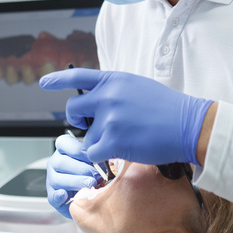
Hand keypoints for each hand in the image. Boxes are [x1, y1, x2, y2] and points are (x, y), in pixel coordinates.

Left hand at [40, 68, 212, 165]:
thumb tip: (97, 101)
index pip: (77, 76)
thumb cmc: (167, 109)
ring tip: (127, 138)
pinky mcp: (113, 140)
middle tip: (91, 127)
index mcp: (113, 80)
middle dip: (78, 121)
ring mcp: (109, 118)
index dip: (58, 80)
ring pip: (88, 136)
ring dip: (101, 142)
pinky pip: (93, 152)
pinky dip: (102, 156)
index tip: (44, 83)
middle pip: (73, 110)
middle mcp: (107, 96)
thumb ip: (114, 91)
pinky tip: (120, 151)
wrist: (188, 124)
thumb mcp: (137, 87)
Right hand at [46, 133, 100, 217]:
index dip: (79, 150)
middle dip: (81, 169)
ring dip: (76, 182)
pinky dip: (59, 196)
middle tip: (96, 176)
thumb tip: (103, 158)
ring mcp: (51, 179)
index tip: (92, 158)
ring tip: (90, 185)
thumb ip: (94, 158)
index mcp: (63, 150)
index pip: (64, 143)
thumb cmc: (90, 173)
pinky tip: (67, 195)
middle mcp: (55, 162)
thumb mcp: (92, 162)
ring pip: (58, 179)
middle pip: (62, 162)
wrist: (85, 194)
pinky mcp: (53, 196)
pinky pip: (53, 196)